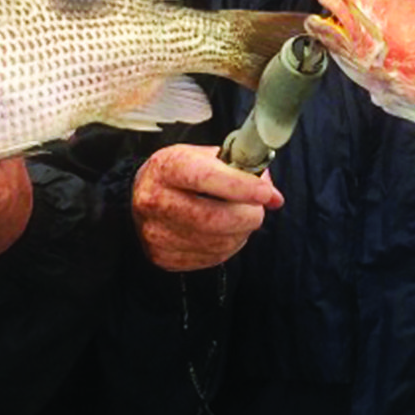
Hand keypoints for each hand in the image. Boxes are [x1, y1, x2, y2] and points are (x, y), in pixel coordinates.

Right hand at [132, 145, 282, 271]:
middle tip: (259, 208)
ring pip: (217, 242)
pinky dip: (229, 246)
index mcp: (167, 167)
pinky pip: (211, 258)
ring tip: (242, 218)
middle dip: (248, 216)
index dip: (241, 186)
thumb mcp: (202, 156)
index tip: (266, 193)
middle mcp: (156, 200)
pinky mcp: (163, 257)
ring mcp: (157, 233)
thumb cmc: (180, 173)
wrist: (140, 196)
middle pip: (213, 218)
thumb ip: (241, 169)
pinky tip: (225, 232)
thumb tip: (274, 197)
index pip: (205, 177)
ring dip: (241, 233)